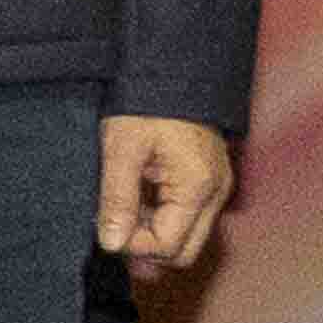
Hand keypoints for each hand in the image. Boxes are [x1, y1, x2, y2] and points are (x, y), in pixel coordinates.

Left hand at [98, 116, 233, 271]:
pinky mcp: (209, 181)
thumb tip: (111, 243)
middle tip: (114, 225)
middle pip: (183, 252)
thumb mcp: (122, 149)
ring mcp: (216, 189)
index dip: (133, 246)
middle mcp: (216, 194)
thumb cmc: (147, 104)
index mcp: (198, 188)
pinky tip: (138, 198)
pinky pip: (188, 217)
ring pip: (187, 237)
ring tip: (123, 208)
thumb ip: (117, 199)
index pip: (167, 246)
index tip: (106, 227)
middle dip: (147, 248)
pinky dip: (162, 218)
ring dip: (153, 233)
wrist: (174, 70)